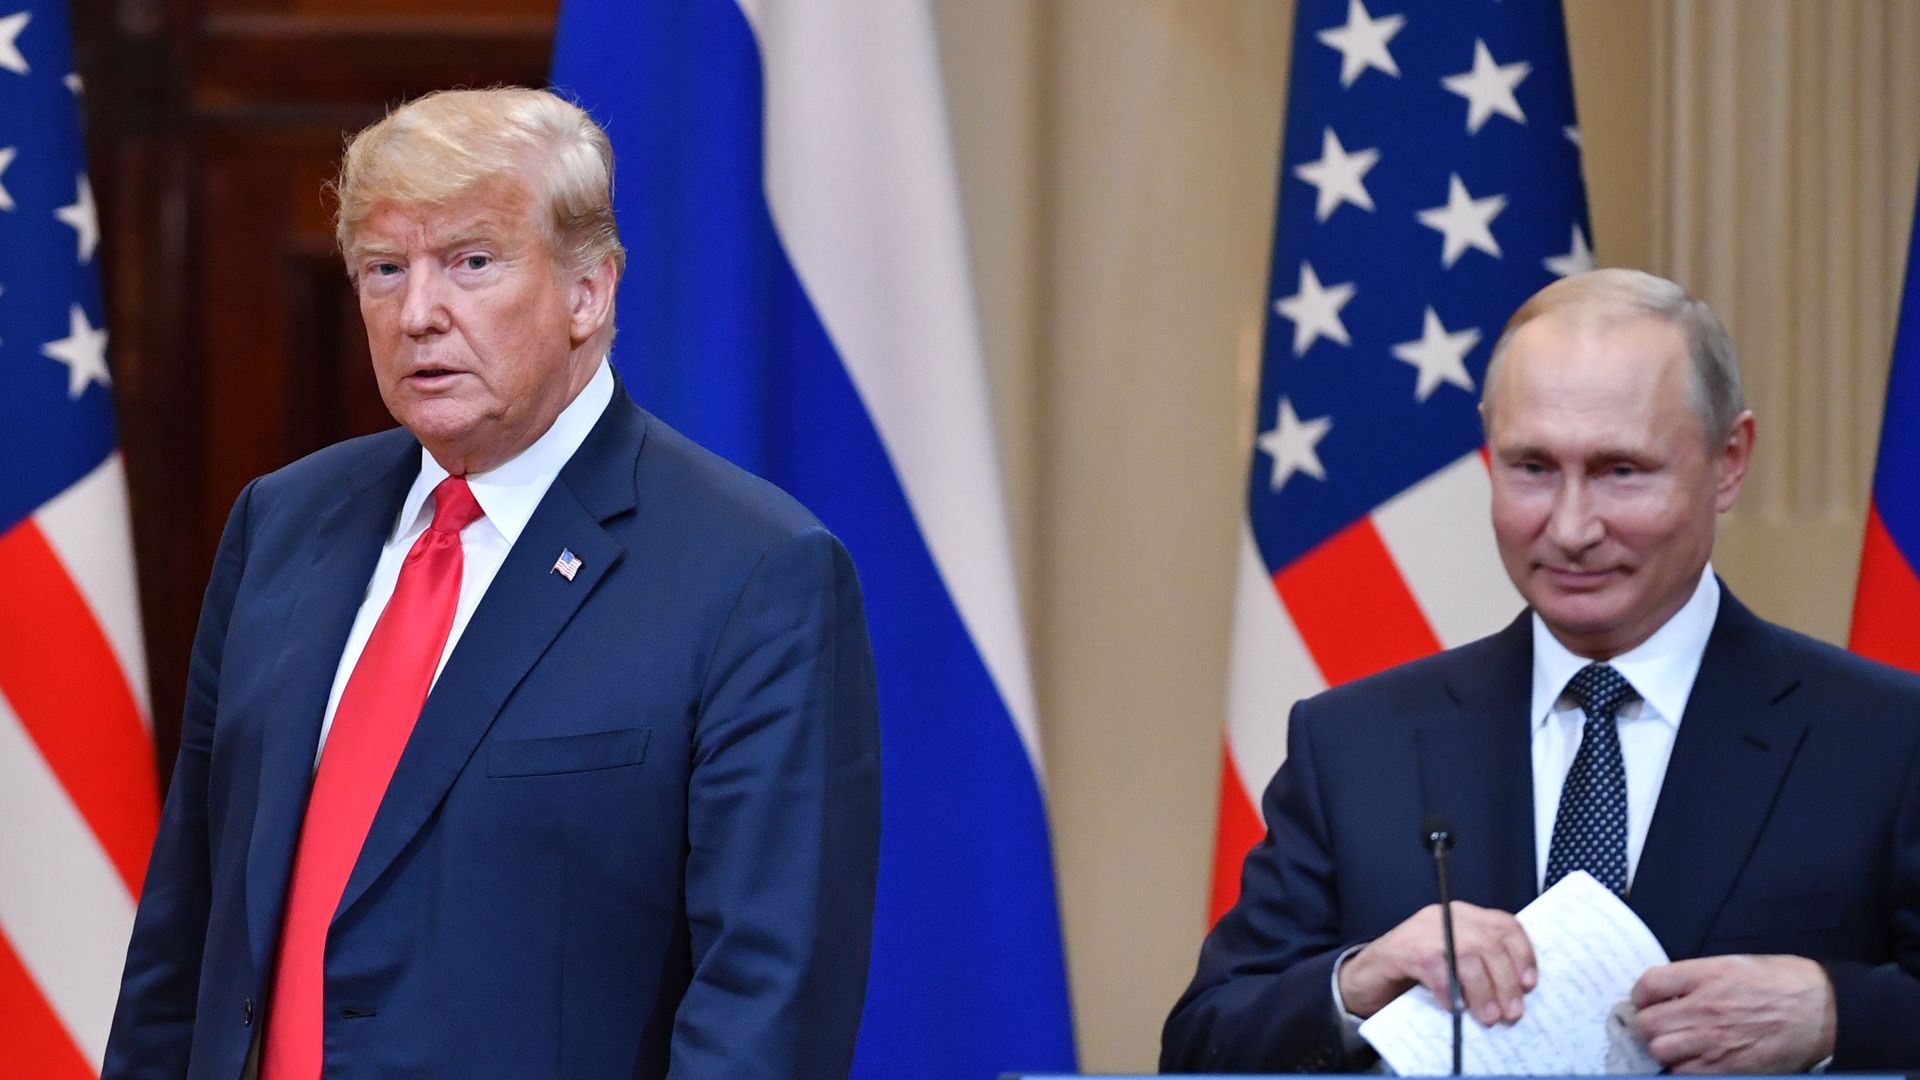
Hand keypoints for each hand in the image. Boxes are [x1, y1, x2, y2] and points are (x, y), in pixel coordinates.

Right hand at [1337, 902, 1535, 1022]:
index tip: (1530, 985)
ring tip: (1489, 1017)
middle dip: (1506, 981)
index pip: (1504, 925)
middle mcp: (1445, 916)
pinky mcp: (1405, 949)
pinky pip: (1437, 970)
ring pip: (1468, 955)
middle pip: (1489, 943)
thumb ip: (1481, 964)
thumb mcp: (1455, 961)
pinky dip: (1450, 993)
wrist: (1367, 976)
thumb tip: (1518, 991)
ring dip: (1483, 991)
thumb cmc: (1417, 971)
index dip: (1523, 954)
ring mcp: (1423, 930)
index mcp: (1463, 915)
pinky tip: (1453, 1008)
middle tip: (1512, 1012)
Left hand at [1631, 955, 1835, 1072]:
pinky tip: (1696, 1060)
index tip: (1646, 1001)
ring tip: (1678, 1044)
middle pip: (1648, 1023)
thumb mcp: (1736, 963)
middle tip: (1661, 1025)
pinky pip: (1687, 1073)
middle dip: (1649, 1025)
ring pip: (1661, 1051)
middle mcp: (1705, 1008)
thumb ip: (1698, 977)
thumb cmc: (1786, 983)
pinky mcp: (1730, 1067)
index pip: (1648, 986)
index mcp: (1706, 975)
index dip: (1641, 995)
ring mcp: (1716, 1040)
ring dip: (1664, 1048)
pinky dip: (1685, 1068)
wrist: (1825, 1011)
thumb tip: (1669, 990)